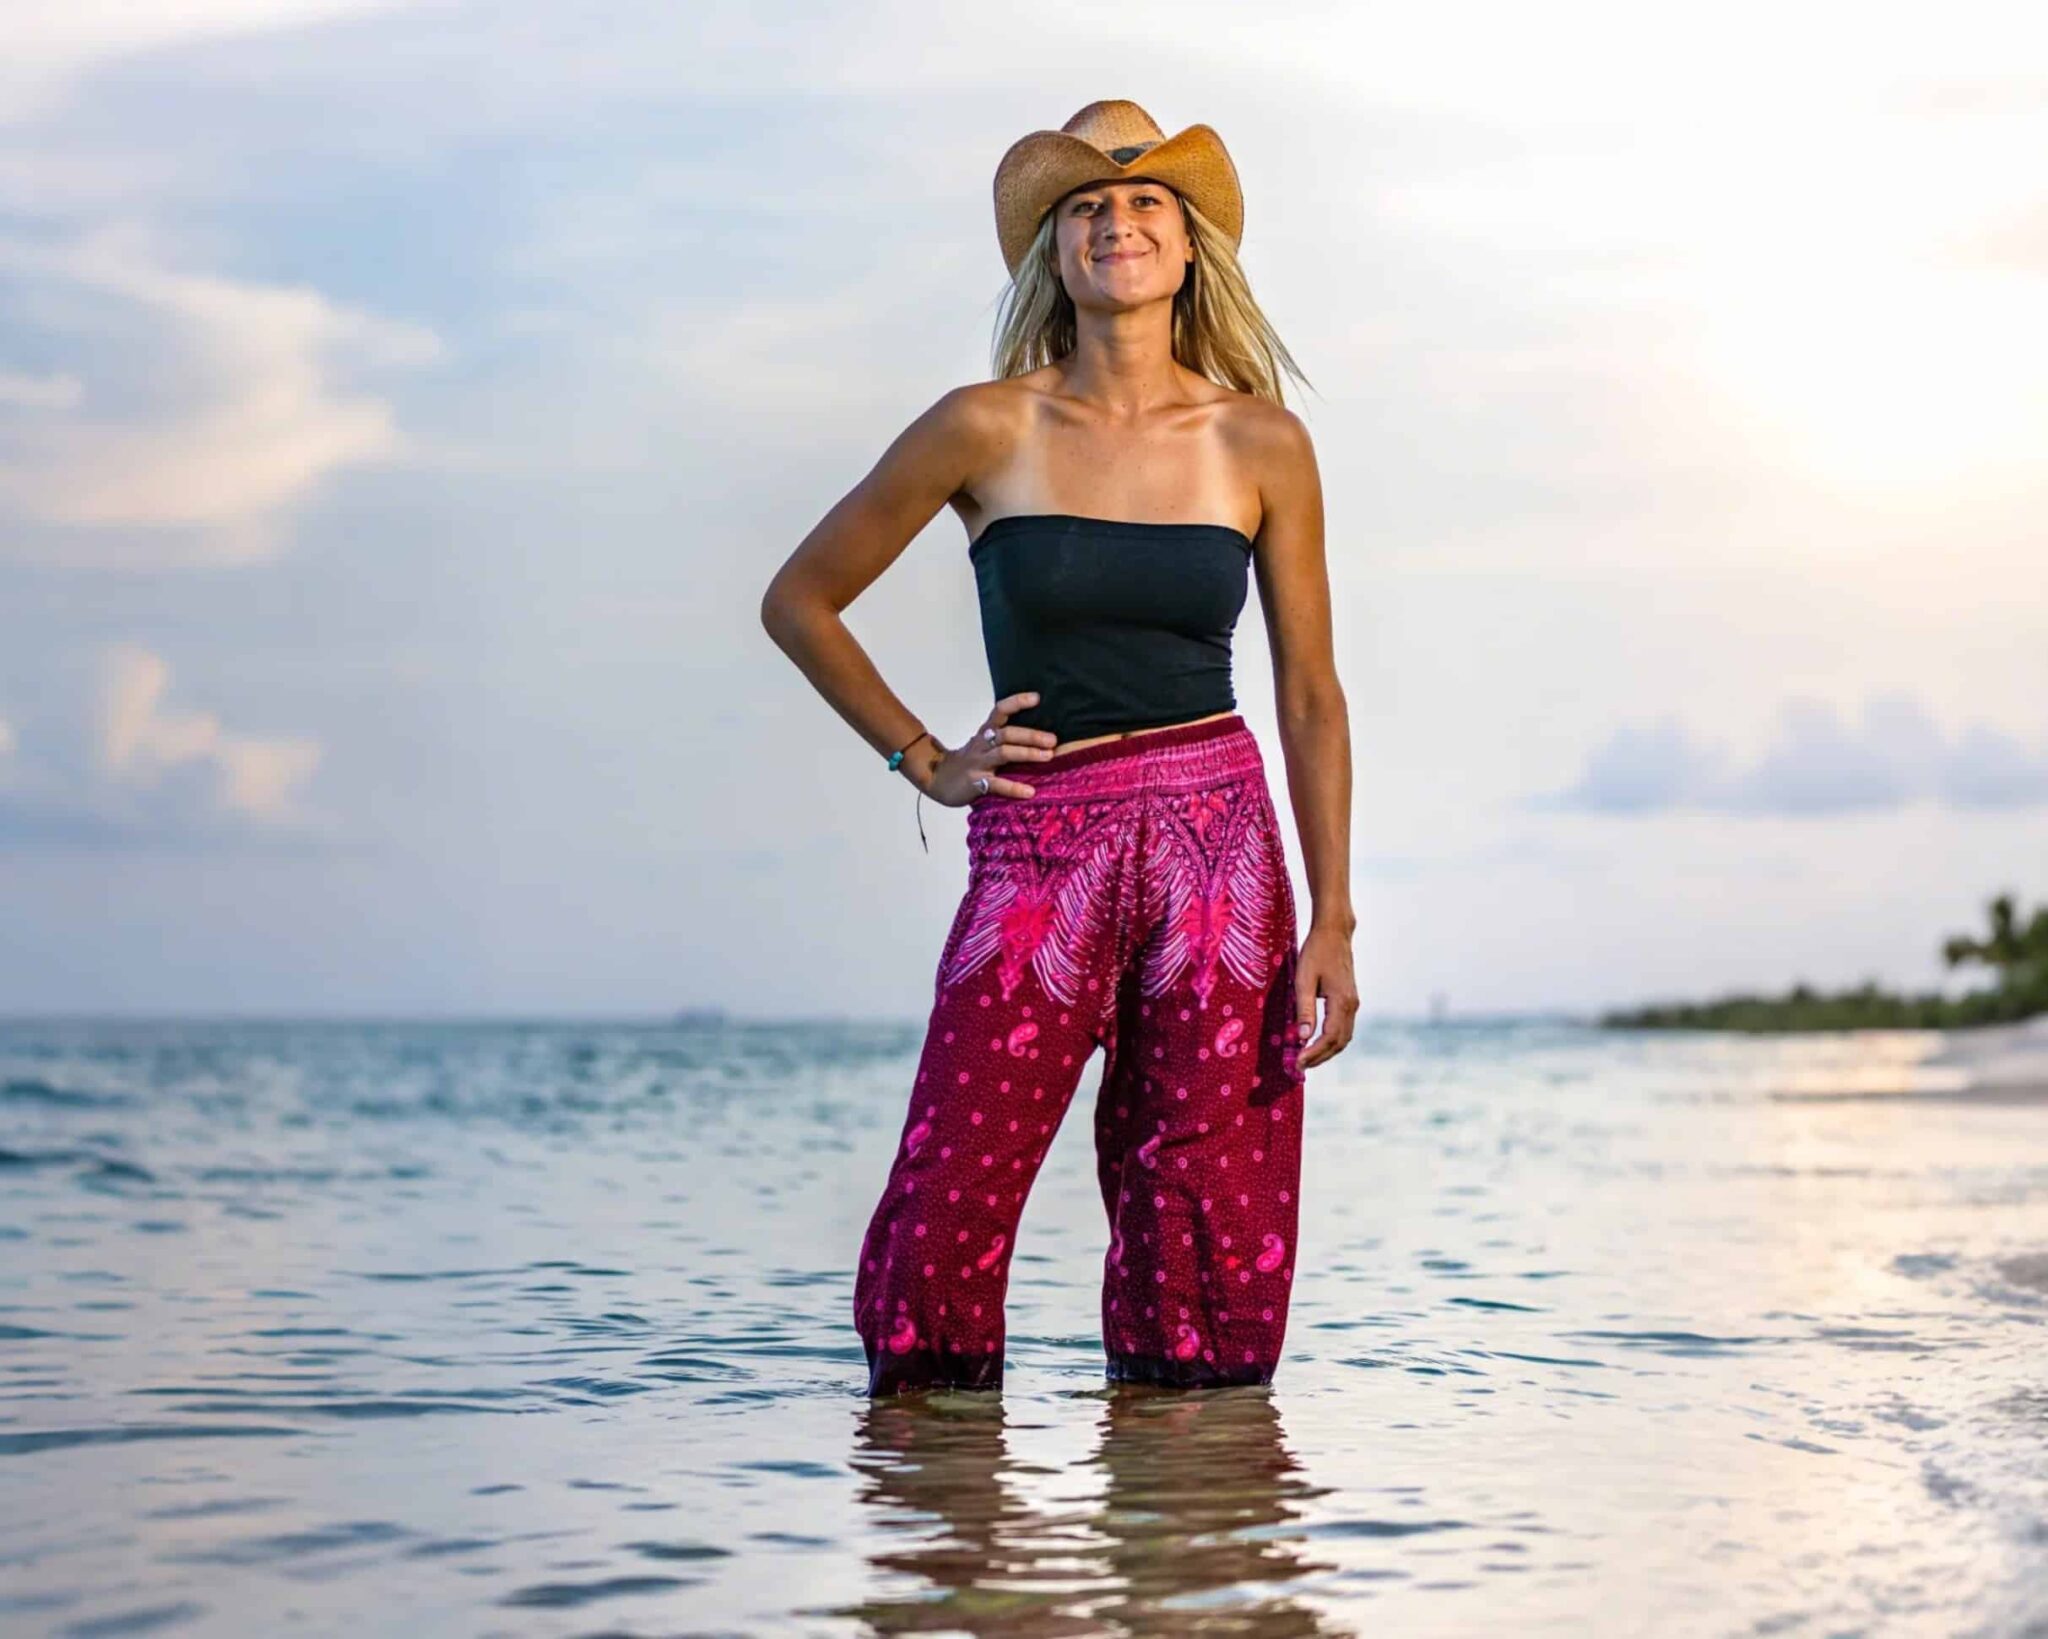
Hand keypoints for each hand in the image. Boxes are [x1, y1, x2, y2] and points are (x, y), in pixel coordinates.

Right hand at [923, 692, 1058, 806]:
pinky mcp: (974, 782)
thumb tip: (1039, 739)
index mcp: (985, 733)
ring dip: (1027, 753)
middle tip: (1053, 740)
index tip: (1037, 698)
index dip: (1017, 702)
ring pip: (1003, 753)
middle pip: (1006, 733)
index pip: (1000, 711)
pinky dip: (1013, 788)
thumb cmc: (967, 762)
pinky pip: (996, 784)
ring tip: (1047, 756)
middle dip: (1031, 735)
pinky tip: (1029, 792)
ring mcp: (977, 763)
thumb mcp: (982, 745)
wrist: (936, 778)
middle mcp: (981, 744)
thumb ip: (1003, 741)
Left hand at [1293, 922, 1358, 1069]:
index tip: (1298, 1062)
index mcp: (1342, 1003)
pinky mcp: (1350, 1000)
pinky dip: (1332, 1040)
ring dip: (1327, 1051)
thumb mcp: (1304, 980)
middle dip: (1320, 1057)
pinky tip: (1317, 1042)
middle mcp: (1352, 1006)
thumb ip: (1304, 1009)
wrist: (1334, 933)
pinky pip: (1344, 1028)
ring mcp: (1353, 1003)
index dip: (1314, 1053)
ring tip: (1307, 1059)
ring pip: (1344, 1037)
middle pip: (1339, 1043)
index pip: (1329, 1038)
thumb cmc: (1315, 953)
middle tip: (1300, 1067)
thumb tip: (1303, 1037)